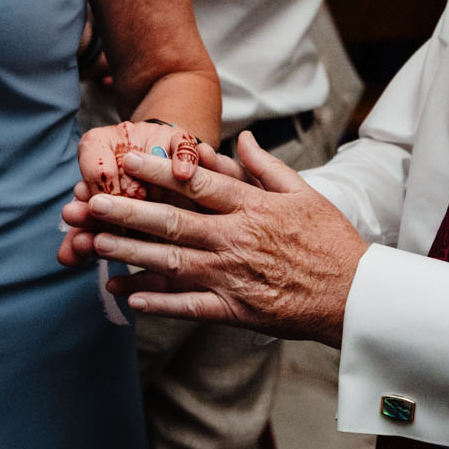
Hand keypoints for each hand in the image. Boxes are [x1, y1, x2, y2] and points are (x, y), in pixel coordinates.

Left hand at [59, 132, 364, 345]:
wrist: (356, 296)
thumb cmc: (330, 241)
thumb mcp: (303, 193)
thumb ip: (266, 166)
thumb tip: (241, 138)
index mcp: (252, 208)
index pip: (196, 184)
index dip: (158, 171)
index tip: (126, 160)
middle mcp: (236, 239)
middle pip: (173, 222)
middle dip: (129, 212)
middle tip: (93, 203)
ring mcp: (233, 276)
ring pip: (173, 263)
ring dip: (132, 254)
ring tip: (96, 245)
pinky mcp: (236, 310)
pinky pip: (190, 307)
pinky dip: (159, 304)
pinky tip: (129, 298)